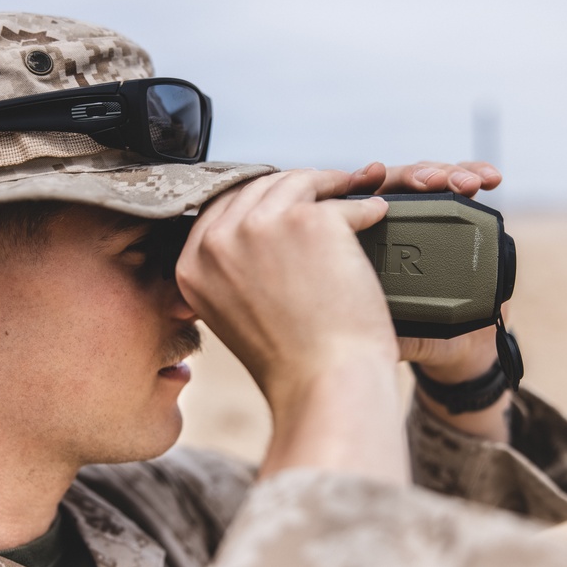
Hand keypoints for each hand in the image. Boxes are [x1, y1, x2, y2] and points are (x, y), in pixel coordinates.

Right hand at [176, 169, 397, 397]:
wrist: (324, 385)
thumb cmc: (292, 362)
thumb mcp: (234, 314)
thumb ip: (232, 268)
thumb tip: (258, 226)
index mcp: (191, 266)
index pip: (222, 207)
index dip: (259, 200)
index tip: (286, 201)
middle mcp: (217, 241)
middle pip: (259, 187)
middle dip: (296, 188)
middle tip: (326, 192)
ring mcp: (259, 227)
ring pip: (299, 181)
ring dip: (330, 186)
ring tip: (352, 194)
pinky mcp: (306, 220)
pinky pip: (341, 200)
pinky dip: (363, 208)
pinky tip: (374, 214)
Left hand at [345, 160, 504, 376]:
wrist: (460, 346)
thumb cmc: (409, 333)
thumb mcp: (378, 327)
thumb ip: (359, 316)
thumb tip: (338, 309)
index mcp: (365, 239)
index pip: (358, 199)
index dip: (363, 182)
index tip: (373, 175)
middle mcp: (396, 220)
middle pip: (399, 182)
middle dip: (415, 175)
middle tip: (431, 182)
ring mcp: (431, 215)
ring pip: (433, 178)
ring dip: (449, 173)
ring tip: (466, 184)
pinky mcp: (465, 216)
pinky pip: (467, 185)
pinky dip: (476, 174)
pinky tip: (488, 178)